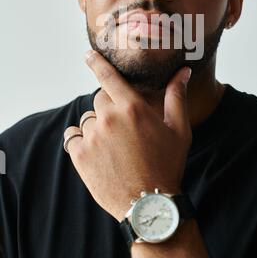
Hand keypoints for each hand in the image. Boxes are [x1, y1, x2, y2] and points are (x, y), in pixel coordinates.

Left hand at [63, 50, 191, 221]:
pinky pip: (72, 136)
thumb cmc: (167, 164)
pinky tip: (96, 152)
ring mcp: (93, 136)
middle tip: (123, 129)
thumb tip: (184, 72)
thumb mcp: (178, 129)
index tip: (87, 54)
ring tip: (113, 146)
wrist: (149, 203)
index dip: (96, 62)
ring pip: (88, 119)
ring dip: (97, 126)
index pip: (108, 76)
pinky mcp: (80, 155)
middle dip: (110, 109)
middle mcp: (109, 117)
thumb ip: (177, 96)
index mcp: (132, 107)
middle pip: (100, 99)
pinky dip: (80, 140)